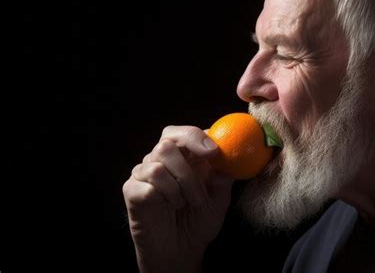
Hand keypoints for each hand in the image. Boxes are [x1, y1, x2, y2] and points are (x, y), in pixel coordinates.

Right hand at [123, 126, 233, 272]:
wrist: (181, 250)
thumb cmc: (199, 220)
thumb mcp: (219, 198)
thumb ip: (223, 176)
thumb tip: (231, 158)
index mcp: (183, 156)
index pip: (184, 133)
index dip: (197, 136)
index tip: (214, 151)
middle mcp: (162, 160)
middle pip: (167, 140)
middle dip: (189, 160)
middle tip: (203, 179)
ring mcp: (145, 173)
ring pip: (158, 163)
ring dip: (181, 185)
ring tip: (188, 202)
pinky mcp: (133, 189)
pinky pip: (148, 184)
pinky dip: (166, 196)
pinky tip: (171, 206)